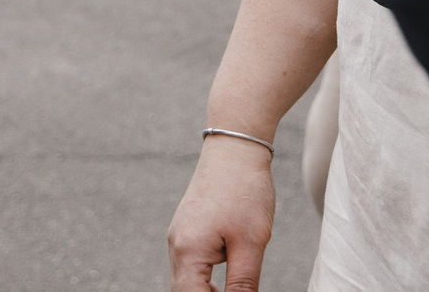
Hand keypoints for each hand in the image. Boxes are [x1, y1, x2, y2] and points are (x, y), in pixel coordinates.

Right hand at [167, 135, 276, 290]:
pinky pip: (191, 265)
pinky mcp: (189, 229)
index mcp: (187, 250)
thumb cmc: (244, 192)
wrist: (235, 149)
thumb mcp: (251, 243)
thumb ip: (244, 283)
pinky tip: (226, 282)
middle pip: (184, 291)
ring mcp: (180, 236)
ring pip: (187, 280)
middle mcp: (177, 245)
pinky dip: (205, 280)